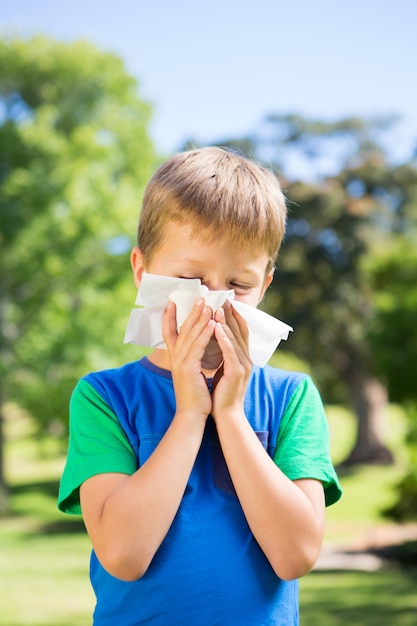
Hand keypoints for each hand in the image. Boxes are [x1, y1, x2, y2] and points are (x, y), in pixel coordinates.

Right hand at [162, 298, 214, 422]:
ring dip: (200, 318)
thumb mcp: (192, 372)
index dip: (168, 317)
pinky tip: (213, 323)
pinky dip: (205, 333)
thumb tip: (199, 346)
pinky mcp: (188, 367)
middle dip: (191, 312)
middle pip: (182, 329)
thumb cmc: (195, 395)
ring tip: (208, 304)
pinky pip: (198, 346)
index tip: (171, 303)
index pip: (169, 333)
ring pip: (191, 335)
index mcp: (175, 358)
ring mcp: (180, 362)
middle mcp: (175, 357)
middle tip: (200, 297)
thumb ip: (192, 359)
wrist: (192, 414)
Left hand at [211, 301, 251, 419]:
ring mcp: (244, 365)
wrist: (225, 415)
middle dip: (231, 314)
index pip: (240, 332)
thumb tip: (216, 341)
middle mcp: (246, 359)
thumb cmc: (221, 394)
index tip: (224, 303)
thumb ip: (223, 356)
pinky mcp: (237, 372)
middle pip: (240, 331)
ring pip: (235, 338)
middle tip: (222, 299)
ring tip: (216, 309)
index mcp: (243, 358)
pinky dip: (223, 338)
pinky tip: (216, 328)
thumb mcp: (223, 370)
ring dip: (226, 323)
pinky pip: (230, 351)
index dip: (234, 317)